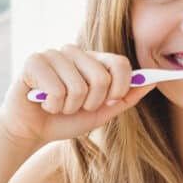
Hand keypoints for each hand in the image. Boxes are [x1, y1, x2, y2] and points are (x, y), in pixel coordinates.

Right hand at [0, 45, 156, 147]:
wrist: (31, 130)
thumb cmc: (65, 120)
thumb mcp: (101, 113)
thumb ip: (125, 98)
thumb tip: (151, 82)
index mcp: (92, 60)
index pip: (120, 63)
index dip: (119, 88)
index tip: (109, 102)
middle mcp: (74, 51)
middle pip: (101, 78)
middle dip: (91, 104)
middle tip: (76, 107)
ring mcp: (53, 54)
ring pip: (78, 88)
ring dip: (69, 108)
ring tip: (57, 105)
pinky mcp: (34, 61)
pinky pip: (57, 91)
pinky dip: (53, 106)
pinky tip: (43, 102)